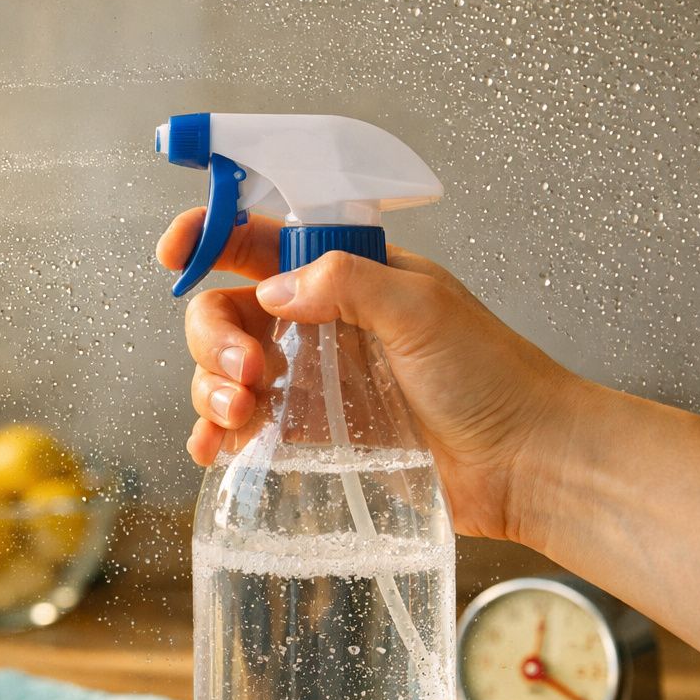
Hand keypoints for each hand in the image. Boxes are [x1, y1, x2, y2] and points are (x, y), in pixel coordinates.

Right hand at [156, 210, 582, 549]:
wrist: (525, 462)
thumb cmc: (493, 375)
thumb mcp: (424, 308)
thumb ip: (347, 283)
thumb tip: (274, 290)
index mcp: (344, 275)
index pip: (260, 240)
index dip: (209, 236)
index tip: (174, 252)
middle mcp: (318, 323)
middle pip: (225, 312)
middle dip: (213, 339)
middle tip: (246, 373)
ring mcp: (310, 380)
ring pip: (223, 371)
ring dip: (210, 389)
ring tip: (240, 415)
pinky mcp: (311, 434)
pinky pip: (242, 426)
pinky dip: (216, 434)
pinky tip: (214, 448)